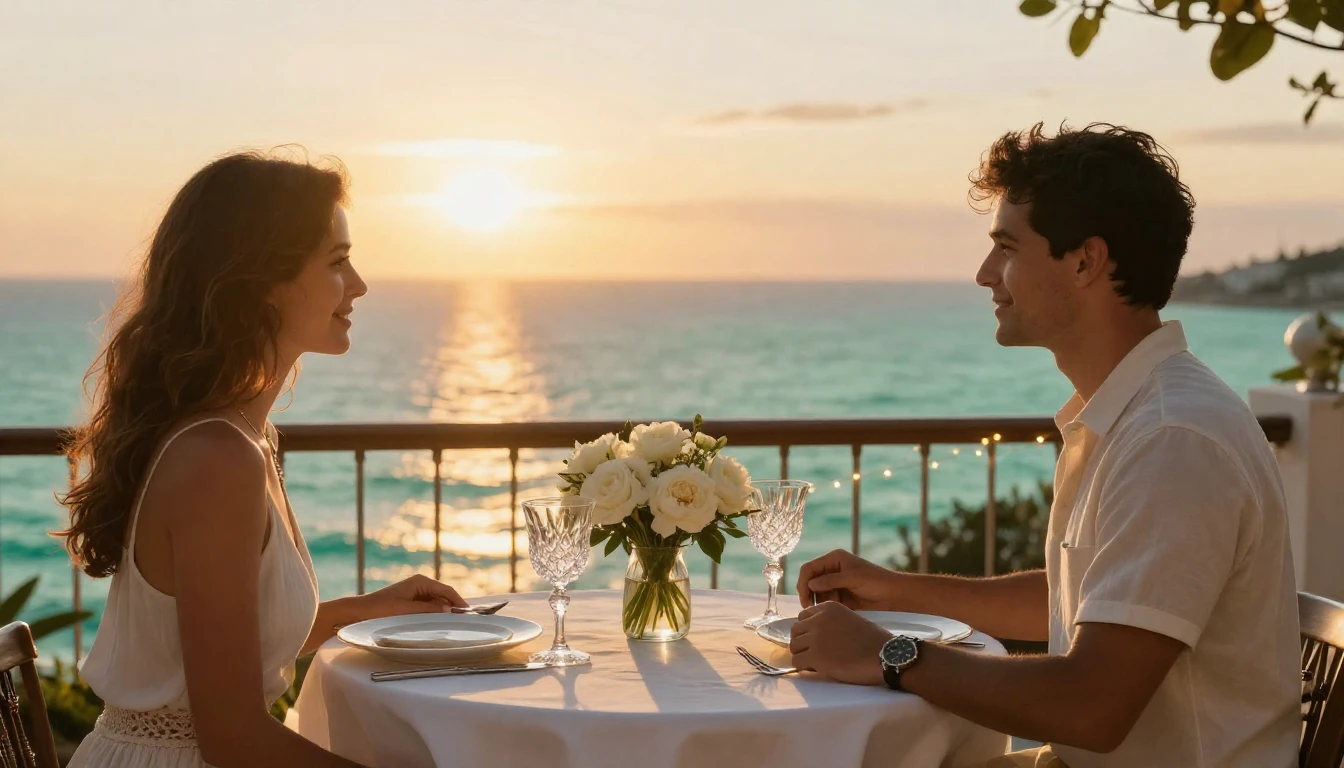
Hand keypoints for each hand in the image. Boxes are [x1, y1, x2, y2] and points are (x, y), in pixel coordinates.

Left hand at [351, 574, 467, 621]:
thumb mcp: (407, 610)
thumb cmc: (380, 610)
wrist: (358, 613)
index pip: (447, 591)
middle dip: (452, 608)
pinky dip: (433, 615)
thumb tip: (448, 610)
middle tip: (464, 623)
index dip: (459, 602)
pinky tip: (435, 624)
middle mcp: (419, 585)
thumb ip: (429, 610)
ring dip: (442, 613)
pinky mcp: (409, 603)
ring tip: (451, 625)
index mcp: (420, 581)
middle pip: (443, 596)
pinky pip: (427, 608)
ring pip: (435, 603)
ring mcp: (414, 593)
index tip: (470, 614)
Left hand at [789, 601, 888, 685]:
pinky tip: (817, 669)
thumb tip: (813, 632)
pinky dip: (804, 667)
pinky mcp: (815, 657)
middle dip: (802, 642)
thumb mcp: (849, 619)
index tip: (816, 640)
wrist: (885, 655)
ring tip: (816, 662)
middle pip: (795, 631)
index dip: (808, 630)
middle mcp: (818, 619)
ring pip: (793, 647)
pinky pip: (797, 662)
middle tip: (814, 653)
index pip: (803, 617)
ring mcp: (815, 638)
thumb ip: (830, 621)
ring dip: (802, 655)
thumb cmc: (873, 640)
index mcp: (828, 607)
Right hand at [795, 549, 898, 609]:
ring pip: (817, 592)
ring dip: (818, 601)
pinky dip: (826, 606)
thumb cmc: (875, 581)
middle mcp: (832, 569)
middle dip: (809, 594)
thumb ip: (830, 581)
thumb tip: (810, 585)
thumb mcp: (852, 578)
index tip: (805, 599)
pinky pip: (826, 600)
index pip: (809, 568)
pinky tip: (833, 610)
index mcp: (833, 559)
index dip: (804, 582)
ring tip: (826, 609)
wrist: (893, 594)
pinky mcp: (841, 594)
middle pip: (810, 580)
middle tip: (810, 609)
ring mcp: (836, 582)